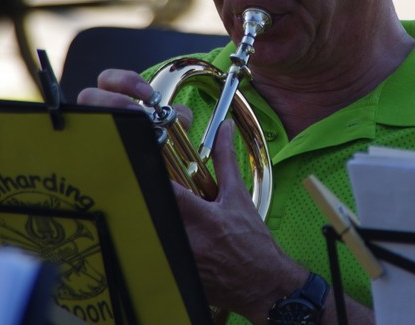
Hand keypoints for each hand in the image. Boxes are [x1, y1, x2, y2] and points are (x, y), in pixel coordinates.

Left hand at [172, 119, 305, 321]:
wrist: (263, 283)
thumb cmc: (253, 242)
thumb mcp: (238, 196)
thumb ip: (226, 160)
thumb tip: (224, 130)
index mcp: (204, 218)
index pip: (169, 193)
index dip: (156, 177)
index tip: (151, 166)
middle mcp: (189, 240)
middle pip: (155, 213)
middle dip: (152, 198)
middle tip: (155, 190)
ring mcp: (181, 260)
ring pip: (153, 234)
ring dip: (155, 220)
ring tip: (165, 214)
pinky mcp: (178, 274)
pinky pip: (159, 253)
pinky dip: (160, 242)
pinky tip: (171, 236)